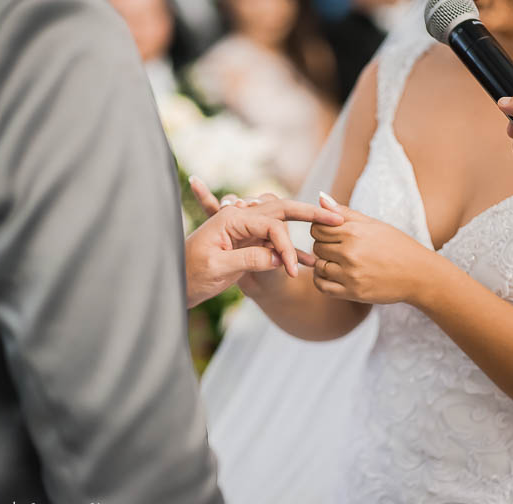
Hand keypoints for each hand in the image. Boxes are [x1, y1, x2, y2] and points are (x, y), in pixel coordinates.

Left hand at [185, 178, 343, 306]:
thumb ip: (249, 258)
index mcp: (231, 218)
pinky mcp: (247, 245)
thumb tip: (278, 257)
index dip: (286, 246)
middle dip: (310, 213)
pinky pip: (273, 243)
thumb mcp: (218, 268)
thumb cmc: (190, 274)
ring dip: (303, 228)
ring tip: (330, 225)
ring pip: (282, 224)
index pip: (272, 224)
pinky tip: (310, 262)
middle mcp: (239, 219)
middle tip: (336, 218)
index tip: (291, 270)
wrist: (175, 284)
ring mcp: (244, 231)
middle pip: (282, 210)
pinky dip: (290, 249)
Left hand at [310, 192, 441, 305]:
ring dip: (323, 263)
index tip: (330, 233)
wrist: (419, 274)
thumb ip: (345, 212)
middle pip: (317, 246)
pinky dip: (321, 280)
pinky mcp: (352, 292)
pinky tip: (332, 275)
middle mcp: (350, 253)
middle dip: (323, 246)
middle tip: (337, 248)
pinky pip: (322, 286)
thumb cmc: (397, 246)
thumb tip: (321, 198)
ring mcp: (350, 274)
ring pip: (318, 266)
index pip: (317, 228)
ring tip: (337, 261)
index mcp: (354, 232)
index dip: (321, 229)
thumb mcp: (373, 224)